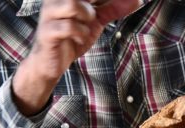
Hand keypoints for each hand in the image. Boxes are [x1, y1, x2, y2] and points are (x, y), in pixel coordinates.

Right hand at [12, 0, 140, 115]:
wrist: (52, 64)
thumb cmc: (72, 38)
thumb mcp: (96, 22)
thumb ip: (113, 9)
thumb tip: (137, 0)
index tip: (130, 0)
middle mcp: (56, 0)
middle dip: (96, 6)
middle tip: (99, 16)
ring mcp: (49, 14)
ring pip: (73, 5)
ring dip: (87, 17)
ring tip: (86, 27)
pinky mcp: (47, 31)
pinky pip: (68, 26)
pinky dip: (80, 33)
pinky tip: (79, 38)